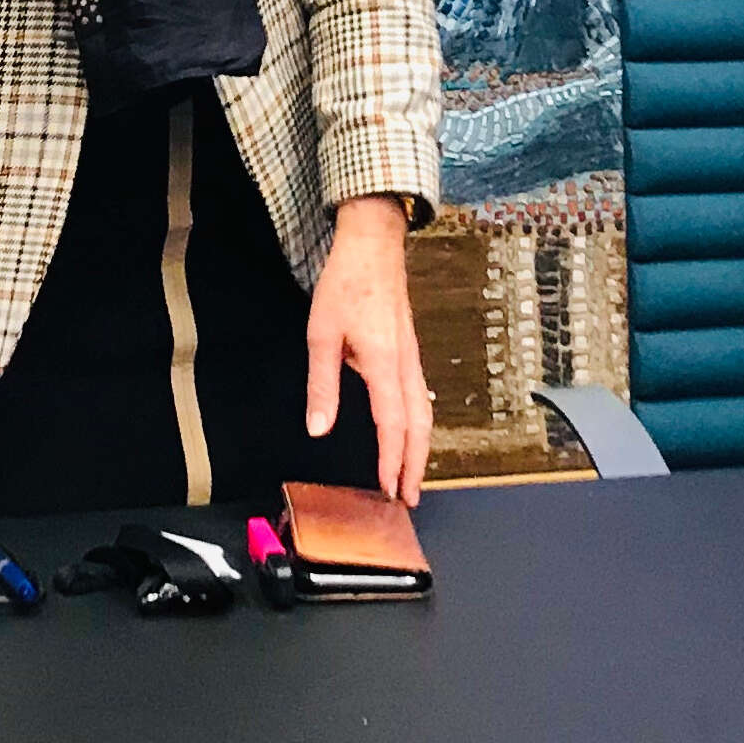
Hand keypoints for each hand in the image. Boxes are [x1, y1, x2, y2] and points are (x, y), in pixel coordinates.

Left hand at [306, 194, 433, 506]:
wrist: (372, 245)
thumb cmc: (346, 283)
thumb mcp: (321, 335)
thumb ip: (322, 385)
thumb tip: (319, 428)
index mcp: (383, 363)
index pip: (393, 425)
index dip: (391, 461)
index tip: (388, 490)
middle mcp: (404, 364)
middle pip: (419, 426)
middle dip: (415, 465)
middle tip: (408, 498)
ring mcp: (411, 356)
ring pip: (424, 412)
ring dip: (420, 448)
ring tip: (412, 475)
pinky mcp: (408, 349)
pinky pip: (420, 396)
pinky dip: (419, 425)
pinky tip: (410, 433)